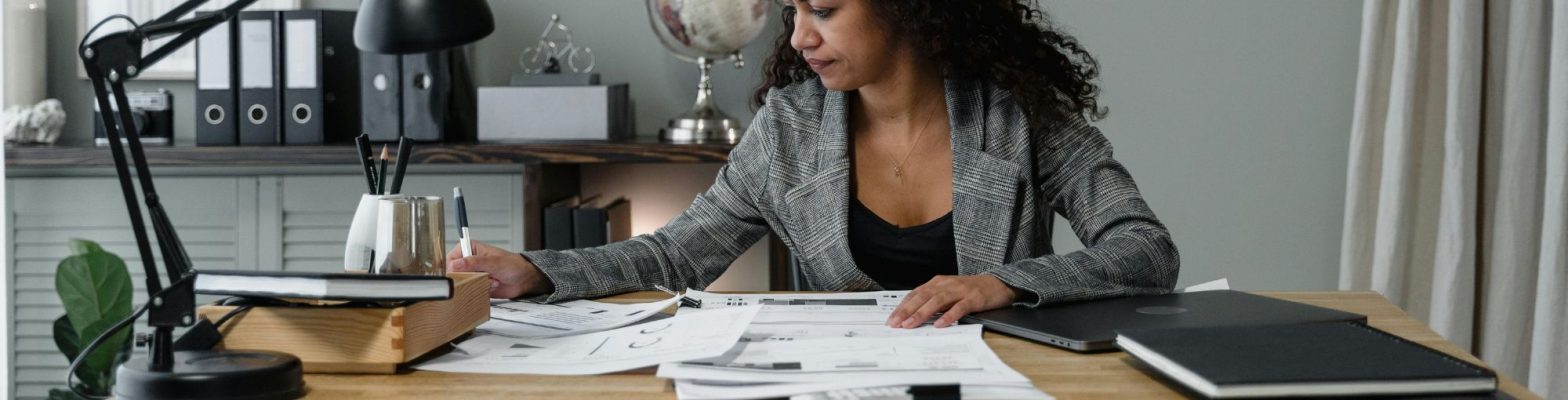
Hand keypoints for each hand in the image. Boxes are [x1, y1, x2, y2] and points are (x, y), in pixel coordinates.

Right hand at [447, 240, 554, 298]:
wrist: (524, 279)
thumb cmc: (513, 265)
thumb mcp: (493, 262)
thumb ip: (474, 263)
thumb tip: (455, 264)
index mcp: (470, 249)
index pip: (451, 259)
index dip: (453, 269)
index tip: (461, 274)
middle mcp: (469, 261)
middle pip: (455, 274)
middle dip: (469, 278)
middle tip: (483, 276)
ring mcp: (472, 274)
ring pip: (462, 284)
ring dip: (476, 285)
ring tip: (492, 280)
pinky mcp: (476, 285)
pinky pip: (470, 291)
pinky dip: (480, 291)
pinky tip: (493, 286)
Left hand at [886, 275, 1018, 328]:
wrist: (998, 283)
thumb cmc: (971, 290)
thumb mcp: (949, 292)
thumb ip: (933, 301)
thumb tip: (913, 316)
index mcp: (938, 283)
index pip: (915, 294)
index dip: (902, 307)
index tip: (891, 319)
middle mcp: (946, 284)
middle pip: (922, 297)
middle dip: (907, 311)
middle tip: (895, 323)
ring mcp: (960, 291)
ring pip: (937, 301)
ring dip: (922, 313)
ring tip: (911, 324)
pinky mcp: (974, 298)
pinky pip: (959, 307)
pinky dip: (948, 316)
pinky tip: (940, 324)